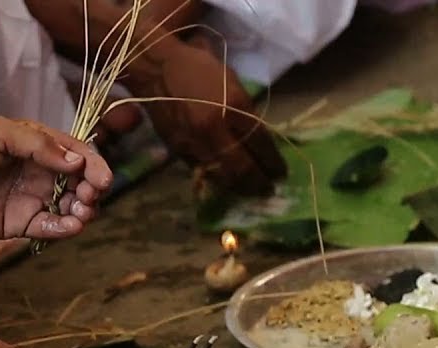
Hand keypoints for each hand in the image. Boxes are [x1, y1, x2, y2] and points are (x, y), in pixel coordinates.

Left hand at [0, 117, 114, 241]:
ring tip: (80, 213)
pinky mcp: (17, 225)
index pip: (76, 152)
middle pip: (79, 181)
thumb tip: (76, 161)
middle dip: (92, 189)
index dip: (93, 164)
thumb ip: (37, 145)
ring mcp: (28, 199)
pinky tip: (68, 226)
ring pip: (69, 206)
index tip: (103, 178)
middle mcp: (36, 171)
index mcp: (34, 144)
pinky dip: (64, 229)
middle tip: (89, 196)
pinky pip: (49, 228)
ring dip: (83, 210)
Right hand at [133, 40, 286, 196]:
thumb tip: (258, 141)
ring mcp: (195, 141)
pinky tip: (229, 182)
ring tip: (251, 191)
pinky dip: (219, 180)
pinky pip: (204, 171)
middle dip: (259, 182)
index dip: (273, 162)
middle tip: (269, 189)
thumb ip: (245, 112)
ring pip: (222, 175)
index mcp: (233, 104)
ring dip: (240, 187)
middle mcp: (215, 127)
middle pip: (243, 166)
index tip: (281, 172)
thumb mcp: (231, 82)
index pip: (260, 143)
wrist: (156, 68)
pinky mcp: (179, 150)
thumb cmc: (198, 67)